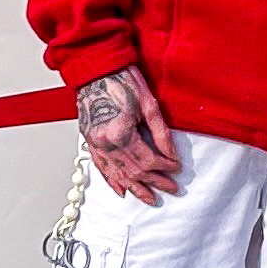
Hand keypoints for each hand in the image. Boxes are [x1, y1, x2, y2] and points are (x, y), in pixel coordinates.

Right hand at [76, 66, 183, 205]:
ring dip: (136, 188)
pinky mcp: (90, 141)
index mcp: (121, 134)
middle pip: (134, 172)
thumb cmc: (121, 79)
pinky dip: (112, 181)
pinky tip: (122, 190)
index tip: (176, 169)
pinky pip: (101, 168)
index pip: (148, 161)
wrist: (96, 69)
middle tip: (171, 188)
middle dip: (155, 182)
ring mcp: (95, 144)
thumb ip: (161, 133)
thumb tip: (172, 155)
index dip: (165, 167)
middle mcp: (106, 143)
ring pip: (117, 175)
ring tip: (150, 198)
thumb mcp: (148, 104)